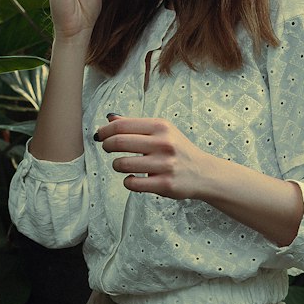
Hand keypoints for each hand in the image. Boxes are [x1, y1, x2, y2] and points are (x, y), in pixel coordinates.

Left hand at [96, 116, 215, 199]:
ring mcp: (164, 165)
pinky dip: (127, 181)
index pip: (122, 125)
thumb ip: (135, 125)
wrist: (203, 172)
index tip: (101, 135)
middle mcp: (163, 143)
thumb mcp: (162, 131)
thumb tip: (110, 118)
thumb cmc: (178, 149)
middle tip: (107, 148)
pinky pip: (132, 183)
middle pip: (119, 142)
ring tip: (121, 164)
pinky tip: (132, 178)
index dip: (105, 131)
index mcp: (161, 126)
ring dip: (116, 165)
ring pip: (123, 164)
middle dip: (106, 146)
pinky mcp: (164, 184)